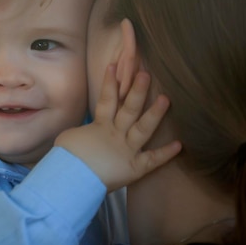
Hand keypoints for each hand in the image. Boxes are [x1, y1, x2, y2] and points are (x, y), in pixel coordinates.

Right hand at [55, 64, 181, 191]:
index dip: (109, 83)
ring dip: (155, 114)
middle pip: (129, 109)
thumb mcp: (70, 137)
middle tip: (146, 74)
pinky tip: (179, 145)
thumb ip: (83, 131)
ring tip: (166, 99)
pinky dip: (165, 154)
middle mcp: (115, 135)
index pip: (106, 100)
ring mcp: (126, 150)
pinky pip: (152, 160)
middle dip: (138, 91)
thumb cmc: (66, 158)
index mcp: (99, 127)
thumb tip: (86, 132)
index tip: (114, 65)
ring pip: (143, 129)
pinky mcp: (134, 168)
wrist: (71, 178)